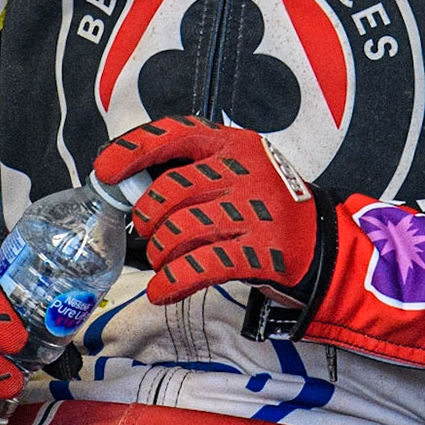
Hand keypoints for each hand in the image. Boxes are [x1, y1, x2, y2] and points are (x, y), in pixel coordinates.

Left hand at [93, 116, 320, 306]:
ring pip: (182, 229)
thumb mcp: (236, 169)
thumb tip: (129, 182)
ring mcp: (256, 210)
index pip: (175, 134)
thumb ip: (192, 169)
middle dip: (147, 215)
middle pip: (172, 190)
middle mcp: (245, 171)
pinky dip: (174, 281)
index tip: (106, 171)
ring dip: (159, 251)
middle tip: (146, 230)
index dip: (134, 150)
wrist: (318, 239)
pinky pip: (204, 266)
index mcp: (232, 144)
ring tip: (160, 258)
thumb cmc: (262, 202)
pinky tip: (162, 289)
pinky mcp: (263, 251)